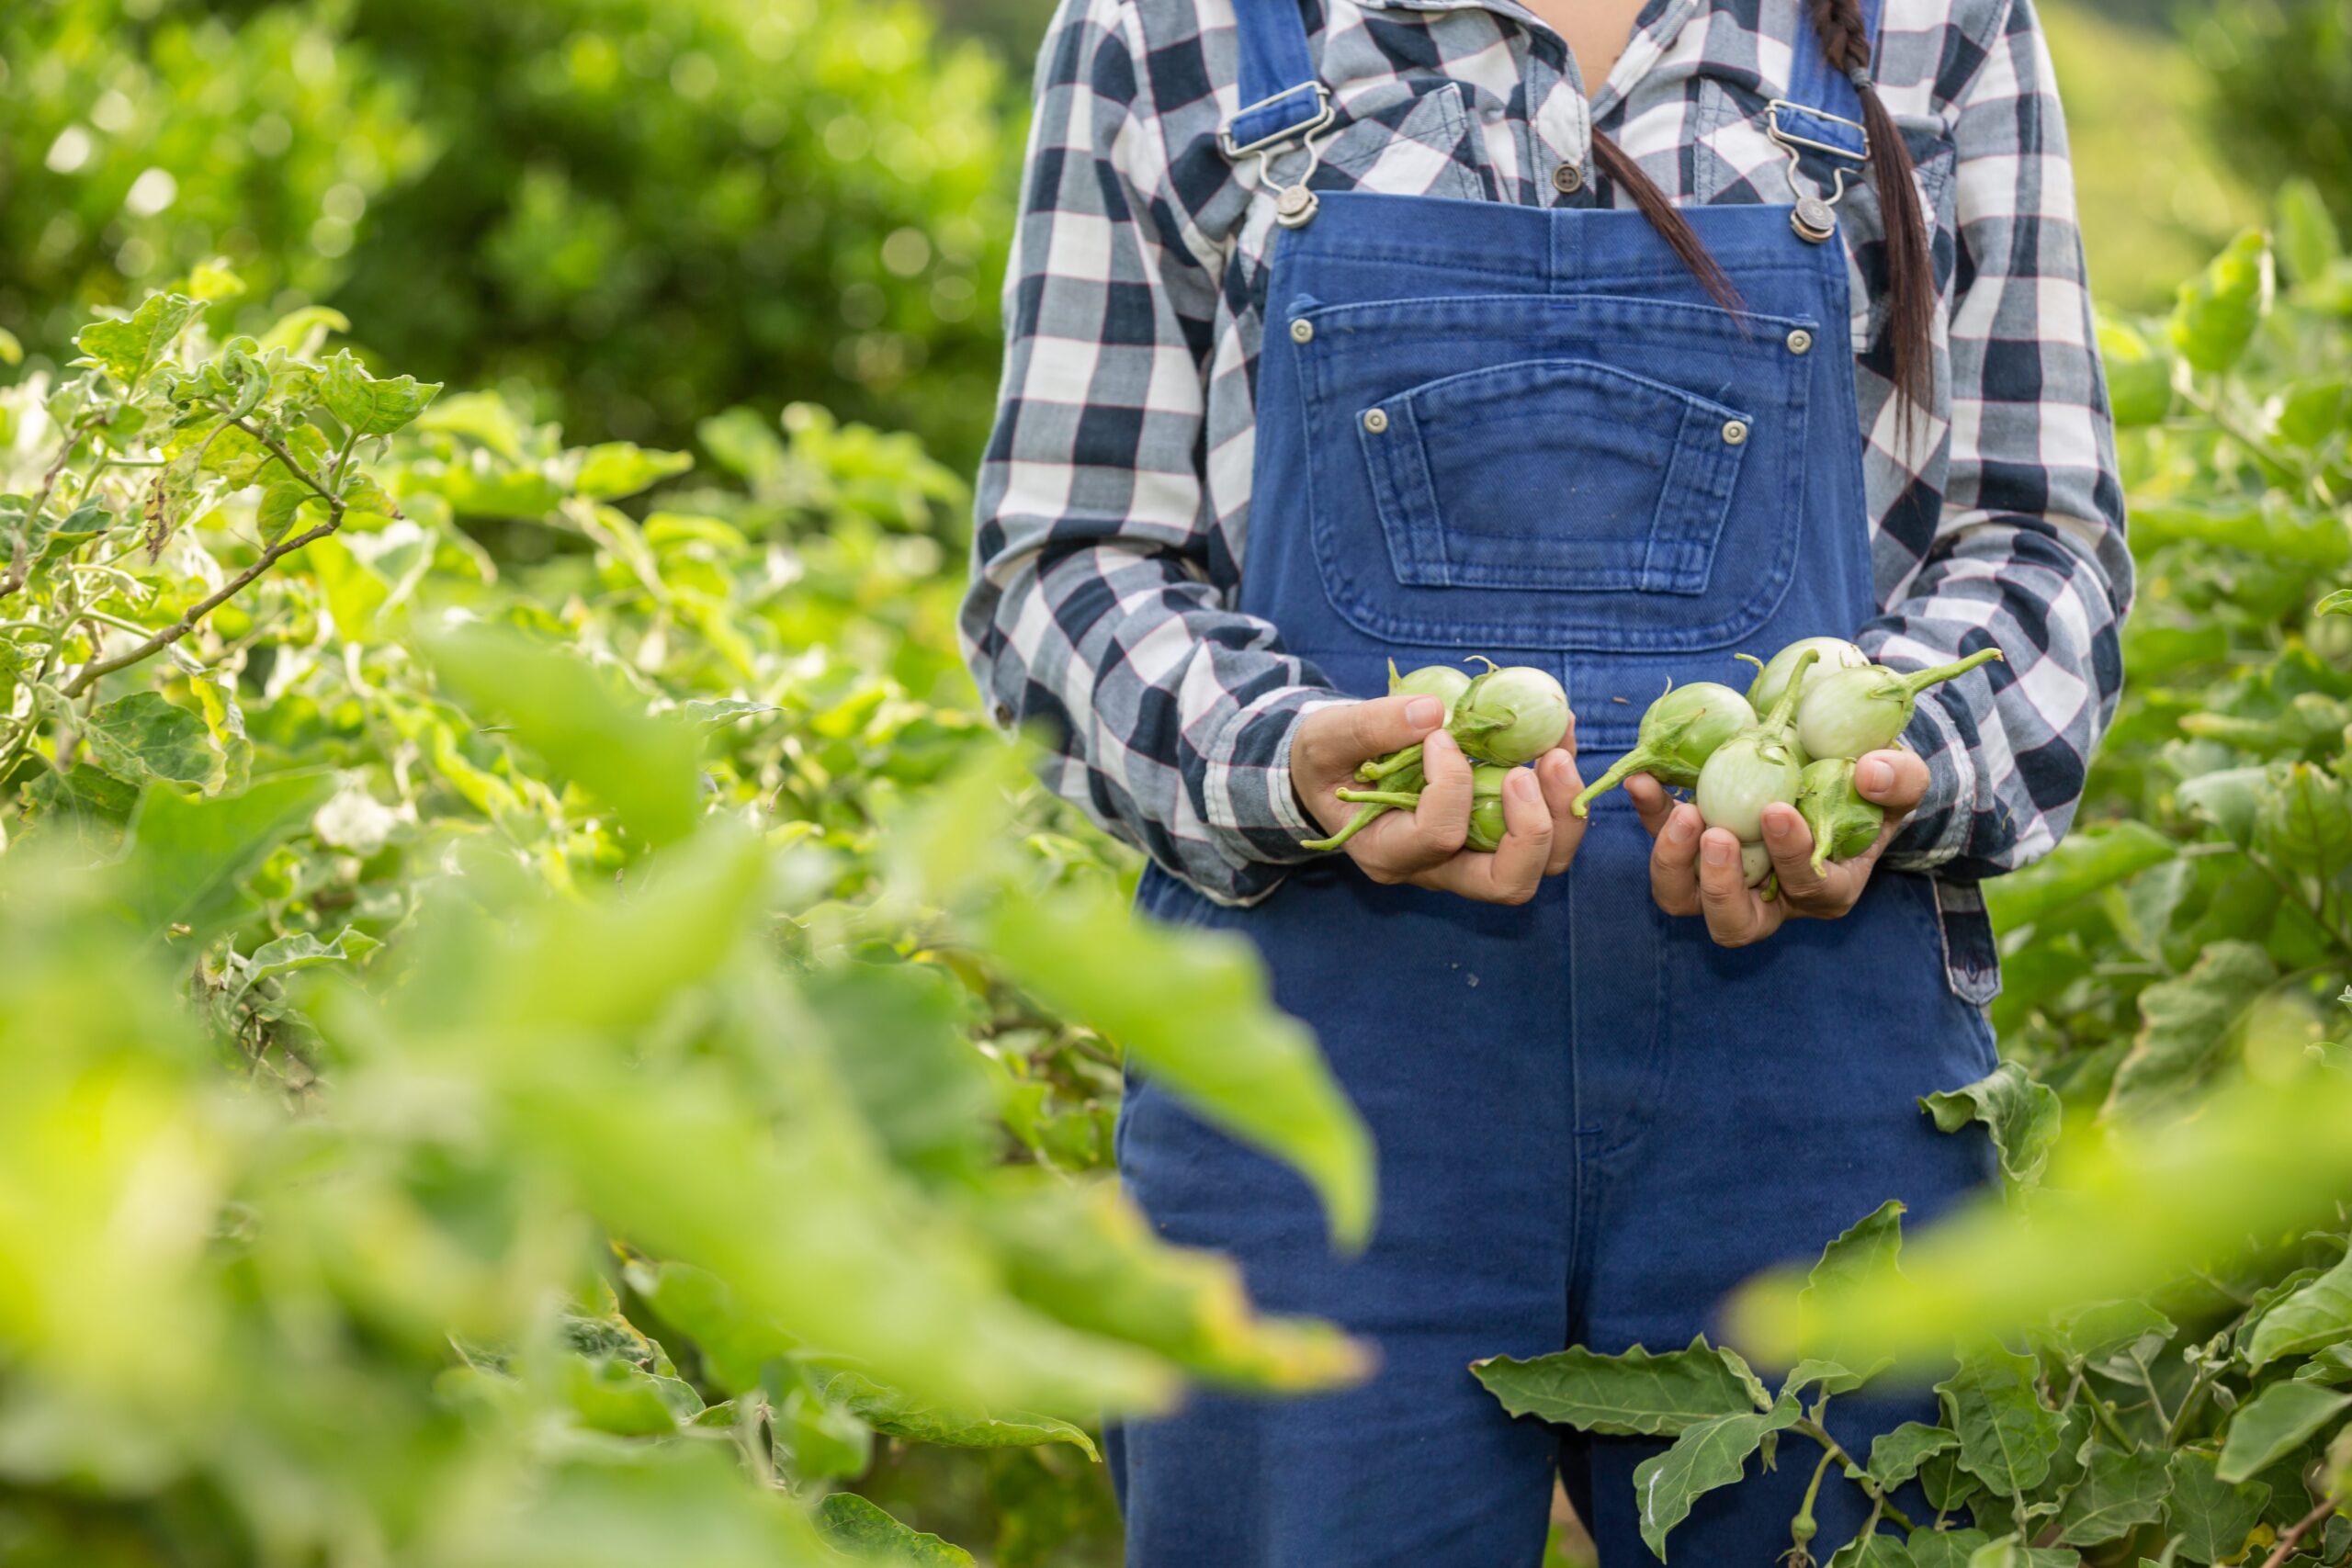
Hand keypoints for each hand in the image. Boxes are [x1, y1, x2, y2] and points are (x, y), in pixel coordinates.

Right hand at [1292, 694, 1585, 904]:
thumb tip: (1433, 713)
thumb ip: (1370, 726)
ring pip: (1541, 865)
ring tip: (1557, 751)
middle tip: (1530, 767)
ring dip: (1561, 812)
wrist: (1334, 775)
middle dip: (1533, 828)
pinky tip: (1556, 735)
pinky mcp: (1493, 835)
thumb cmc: (1326, 760)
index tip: (1440, 736)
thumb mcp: (1327, 738)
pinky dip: (1560, 786)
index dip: (1449, 784)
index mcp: (1388, 854)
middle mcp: (1436, 870)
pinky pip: (1545, 827)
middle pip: (1507, 882)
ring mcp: (1470, 858)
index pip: (1437, 836)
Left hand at [1624, 749, 1929, 946]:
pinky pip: (1662, 841)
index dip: (1791, 857)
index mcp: (1825, 890)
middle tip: (1716, 833)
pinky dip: (1648, 814)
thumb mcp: (1900, 780)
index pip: (1807, 889)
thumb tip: (1869, 773)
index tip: (1777, 812)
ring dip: (1674, 859)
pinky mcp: (1690, 844)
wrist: (1827, 766)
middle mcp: (1769, 898)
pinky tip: (1642, 780)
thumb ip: (1899, 779)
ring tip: (1682, 812)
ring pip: (1683, 898)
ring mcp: (1722, 876)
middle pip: (1731, 923)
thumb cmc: (1868, 785)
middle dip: (1719, 885)